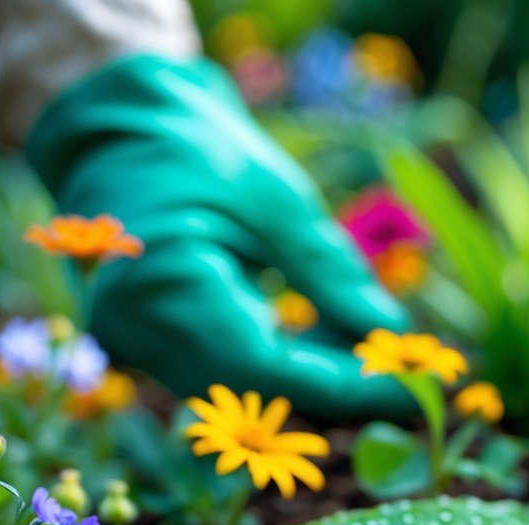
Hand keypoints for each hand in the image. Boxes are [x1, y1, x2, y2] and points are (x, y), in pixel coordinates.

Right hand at [26, 55, 413, 418]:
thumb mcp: (276, 199)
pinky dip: (283, 360)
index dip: (345, 385)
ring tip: (379, 350)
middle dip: (339, 386)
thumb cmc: (195, 147)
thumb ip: (331, 272)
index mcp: (164, 284)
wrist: (116, 131)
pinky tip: (334, 340)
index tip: (411, 388)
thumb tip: (390, 330)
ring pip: (246, 386)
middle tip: (411, 378)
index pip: (267, 365)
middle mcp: (137, 332)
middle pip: (257, 389)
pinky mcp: (150, 344)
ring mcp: (136, 344)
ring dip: (315, 375)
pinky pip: (228, 370)